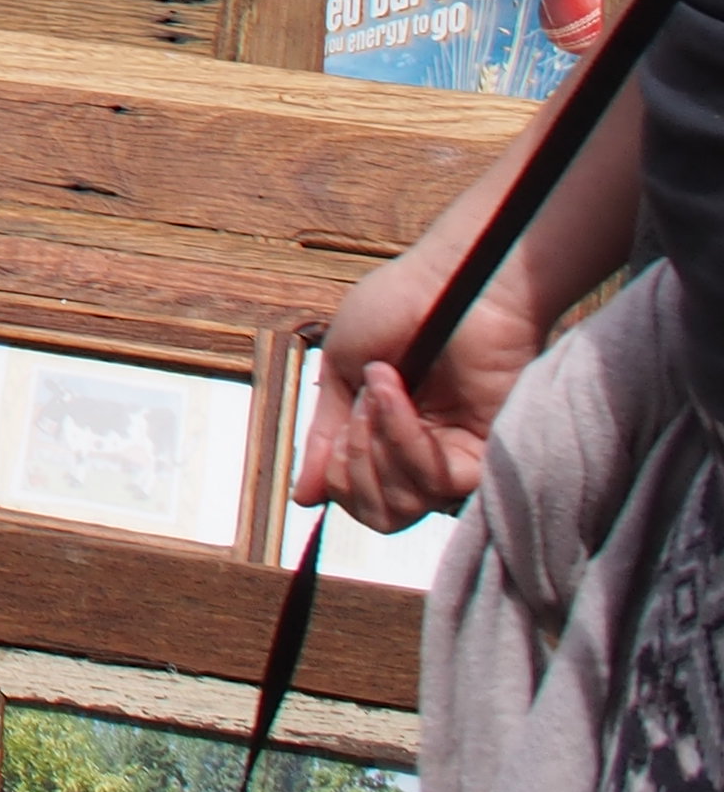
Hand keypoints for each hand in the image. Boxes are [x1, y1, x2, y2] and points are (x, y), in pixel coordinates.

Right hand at [295, 248, 544, 530]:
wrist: (448, 278)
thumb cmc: (399, 308)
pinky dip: (403, 437)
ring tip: (380, 388)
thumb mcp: (342, 371)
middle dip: (353, 465)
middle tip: (359, 407)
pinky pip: (436, 481)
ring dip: (375, 443)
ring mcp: (457, 456)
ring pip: (405, 504)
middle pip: (381, 514)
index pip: (360, 498)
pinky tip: (394, 393)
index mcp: (391, 438)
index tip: (344, 416)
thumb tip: (304, 498)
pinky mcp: (487, 453)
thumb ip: (328, 437)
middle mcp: (427, 456)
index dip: (339, 471)